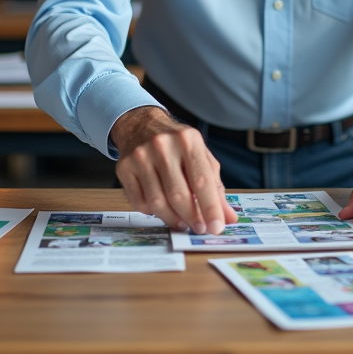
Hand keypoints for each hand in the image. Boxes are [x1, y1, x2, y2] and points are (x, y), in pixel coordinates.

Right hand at [110, 105, 236, 234]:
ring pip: (157, 202)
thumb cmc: (177, 145)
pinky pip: (139, 203)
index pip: (202, 180)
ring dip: (172, 219)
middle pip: (178, 195)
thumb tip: (228, 218)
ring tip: (182, 222)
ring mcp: (141, 156)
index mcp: (188, 140)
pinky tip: (161, 208)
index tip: (216, 227)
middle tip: (199, 228)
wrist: (141, 125)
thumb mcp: (201, 156)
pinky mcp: (124, 168)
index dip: (210, 207)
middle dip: (191, 218)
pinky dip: (152, 212)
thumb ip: (215, 187)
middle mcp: (163, 146)